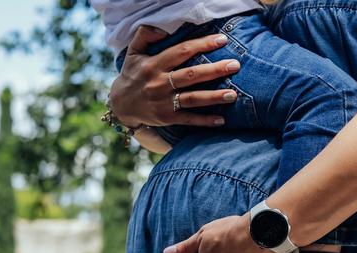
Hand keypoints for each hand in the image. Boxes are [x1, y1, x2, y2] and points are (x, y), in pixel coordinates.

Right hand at [108, 25, 241, 128]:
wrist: (120, 106)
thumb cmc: (132, 75)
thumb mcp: (133, 52)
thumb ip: (145, 34)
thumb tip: (162, 26)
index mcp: (154, 64)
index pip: (182, 52)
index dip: (202, 45)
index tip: (222, 40)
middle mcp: (159, 83)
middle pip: (191, 75)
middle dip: (214, 70)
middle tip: (235, 65)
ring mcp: (164, 102)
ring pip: (192, 98)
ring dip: (214, 97)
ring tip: (233, 95)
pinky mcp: (166, 118)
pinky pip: (188, 119)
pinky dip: (204, 121)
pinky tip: (221, 120)